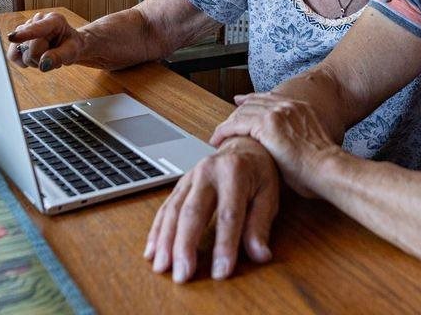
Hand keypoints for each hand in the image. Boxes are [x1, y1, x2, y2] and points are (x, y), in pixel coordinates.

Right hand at [5, 11, 81, 71]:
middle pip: (31, 49)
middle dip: (41, 58)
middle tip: (54, 55)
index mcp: (54, 20)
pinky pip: (13, 55)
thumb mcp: (72, 51)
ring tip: (46, 55)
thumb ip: (59, 56)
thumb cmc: (71, 45)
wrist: (68, 45)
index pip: (38, 29)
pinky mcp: (17, 38)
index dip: (25, 34)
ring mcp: (25, 28)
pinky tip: (35, 57)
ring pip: (20, 53)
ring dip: (34, 60)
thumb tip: (43, 64)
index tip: (12, 38)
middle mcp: (37, 20)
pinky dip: (23, 62)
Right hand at [145, 136, 278, 281]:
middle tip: (182, 275)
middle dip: (185, 246)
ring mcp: (190, 177)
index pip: (228, 215)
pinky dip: (157, 231)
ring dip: (165, 241)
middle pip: (192, 212)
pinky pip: (165, 208)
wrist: (244, 145)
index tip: (220, 272)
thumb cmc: (259, 173)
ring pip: (173, 211)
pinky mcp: (180, 184)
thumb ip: (260, 225)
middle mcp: (208, 172)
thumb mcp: (268, 195)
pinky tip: (152, 251)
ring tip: (161, 267)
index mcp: (235, 173)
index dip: (224, 246)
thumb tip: (260, 255)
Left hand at [210, 93, 339, 196]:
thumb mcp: (309, 145)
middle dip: (236, 112)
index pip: (269, 99)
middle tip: (224, 124)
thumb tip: (285, 154)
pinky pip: (237, 124)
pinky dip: (225, 131)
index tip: (240, 102)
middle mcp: (288, 106)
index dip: (251, 100)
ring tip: (218, 136)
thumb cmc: (321, 168)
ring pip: (242, 113)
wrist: (327, 168)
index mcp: (300, 108)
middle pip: (253, 103)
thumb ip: (294, 141)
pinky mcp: (266, 125)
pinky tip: (218, 139)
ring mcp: (277, 113)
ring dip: (228, 124)